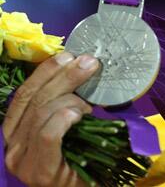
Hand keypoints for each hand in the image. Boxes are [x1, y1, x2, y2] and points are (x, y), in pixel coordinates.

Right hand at [4, 51, 98, 186]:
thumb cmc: (81, 160)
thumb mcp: (69, 128)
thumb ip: (66, 105)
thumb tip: (83, 70)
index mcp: (15, 131)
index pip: (24, 95)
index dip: (45, 73)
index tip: (68, 56)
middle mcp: (12, 145)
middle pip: (35, 100)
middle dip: (63, 76)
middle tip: (89, 63)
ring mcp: (23, 160)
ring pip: (42, 114)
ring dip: (71, 101)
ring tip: (89, 105)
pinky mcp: (40, 171)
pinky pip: (48, 135)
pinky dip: (64, 119)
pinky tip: (78, 114)